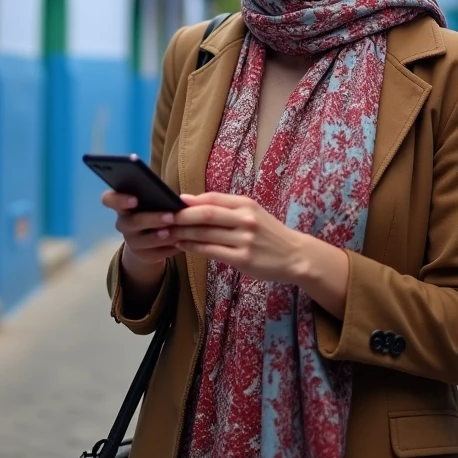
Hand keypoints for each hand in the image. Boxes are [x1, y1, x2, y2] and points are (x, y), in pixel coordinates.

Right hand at [101, 191, 182, 268]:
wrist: (147, 241)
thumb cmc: (151, 212)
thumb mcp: (151, 202)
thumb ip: (159, 197)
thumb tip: (181, 199)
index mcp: (122, 205)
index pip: (109, 199)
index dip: (119, 200)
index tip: (134, 200)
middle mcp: (123, 224)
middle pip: (133, 221)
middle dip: (152, 219)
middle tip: (170, 216)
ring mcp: (131, 241)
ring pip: (145, 240)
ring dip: (160, 237)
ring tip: (174, 232)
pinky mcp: (143, 255)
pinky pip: (156, 253)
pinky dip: (169, 248)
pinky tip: (180, 243)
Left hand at [164, 192, 307, 283]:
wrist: (295, 256)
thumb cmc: (269, 234)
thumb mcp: (252, 212)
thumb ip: (225, 207)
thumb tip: (190, 201)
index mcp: (246, 204)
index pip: (211, 198)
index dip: (189, 201)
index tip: (170, 203)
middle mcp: (245, 220)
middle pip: (205, 214)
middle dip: (181, 217)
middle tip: (162, 218)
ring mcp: (245, 240)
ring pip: (205, 234)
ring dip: (183, 233)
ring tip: (168, 233)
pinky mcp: (243, 259)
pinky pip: (211, 251)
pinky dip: (194, 248)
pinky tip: (183, 246)